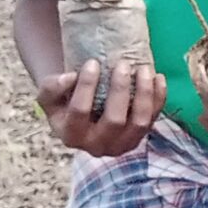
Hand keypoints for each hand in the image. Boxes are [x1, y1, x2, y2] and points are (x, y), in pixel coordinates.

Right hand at [39, 61, 164, 157]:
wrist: (84, 113)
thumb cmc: (64, 101)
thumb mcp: (49, 95)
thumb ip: (52, 87)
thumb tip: (71, 78)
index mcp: (71, 136)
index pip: (80, 111)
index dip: (86, 86)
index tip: (92, 62)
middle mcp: (98, 146)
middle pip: (114, 120)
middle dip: (120, 90)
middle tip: (123, 64)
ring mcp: (122, 144)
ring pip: (140, 122)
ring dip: (144, 94)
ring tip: (144, 69)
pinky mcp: (140, 137)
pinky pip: (154, 118)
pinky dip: (159, 98)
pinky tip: (158, 77)